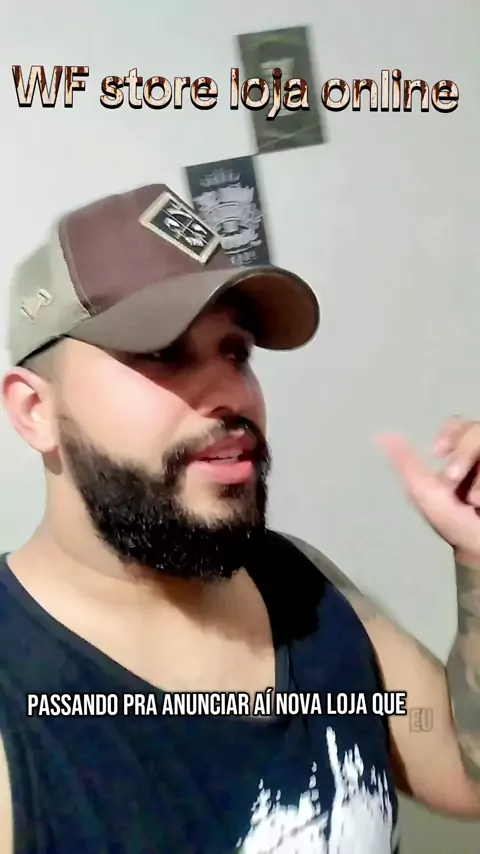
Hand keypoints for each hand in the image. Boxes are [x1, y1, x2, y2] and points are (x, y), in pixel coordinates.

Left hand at [377, 417, 479, 560]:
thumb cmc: (455, 526)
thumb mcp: (426, 494)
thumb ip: (406, 464)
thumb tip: (380, 435)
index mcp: (459, 459)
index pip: (457, 427)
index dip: (451, 433)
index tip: (437, 451)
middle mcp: (479, 458)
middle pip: (474, 430)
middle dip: (464, 453)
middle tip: (456, 481)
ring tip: (477, 501)